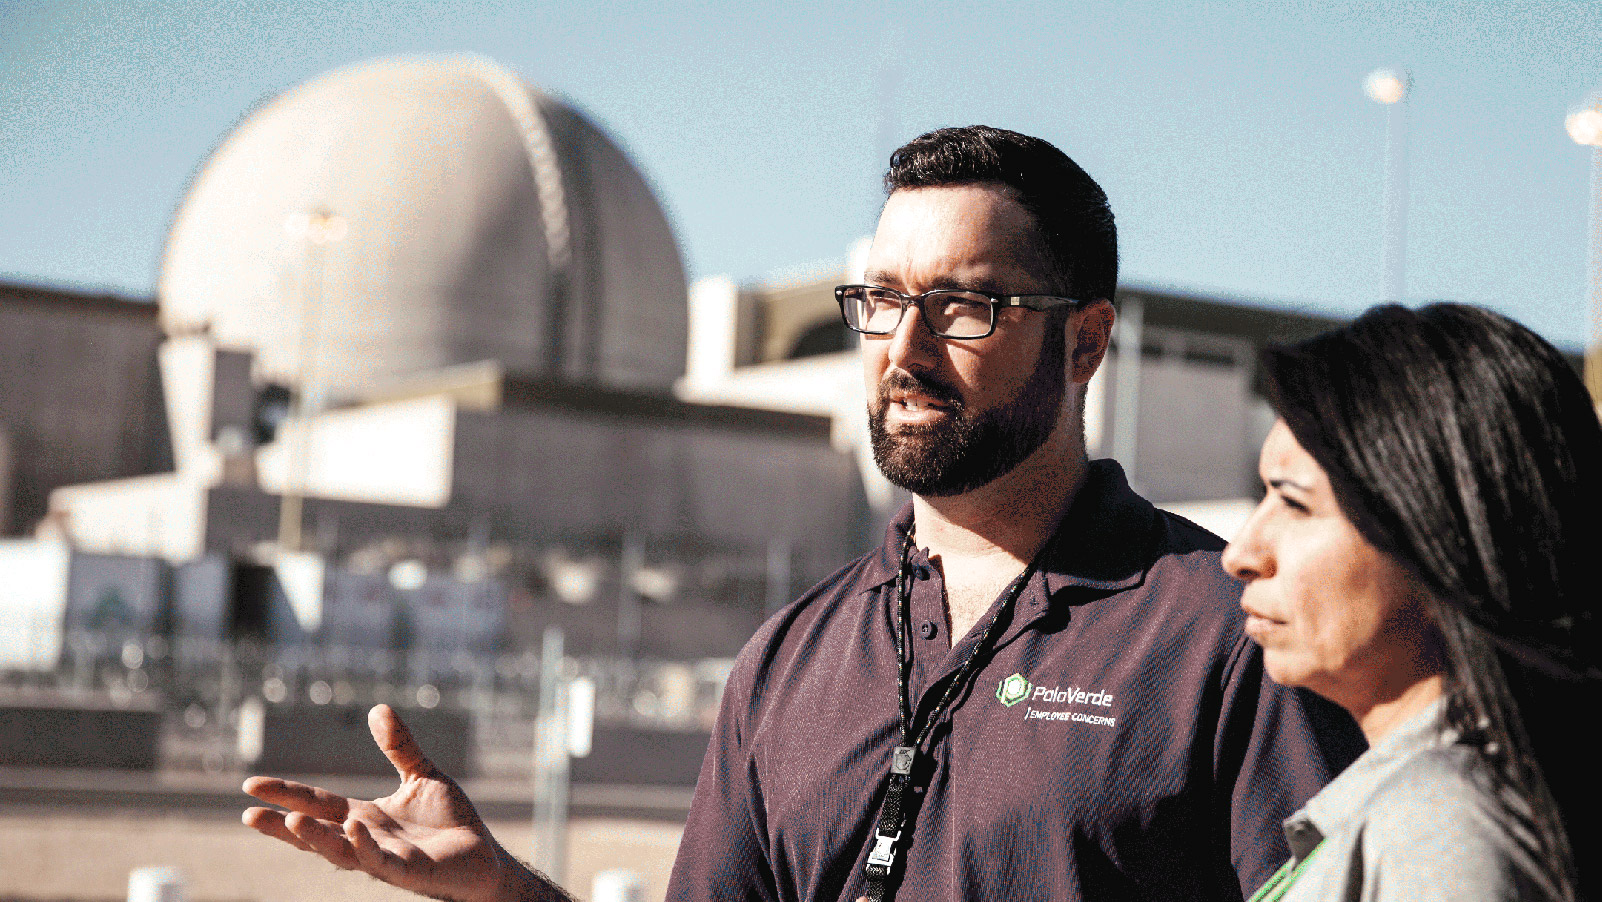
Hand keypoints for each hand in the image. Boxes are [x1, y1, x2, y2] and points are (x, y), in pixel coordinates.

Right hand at [242, 704, 567, 901]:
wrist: (483, 856)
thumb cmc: (451, 822)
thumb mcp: (421, 775)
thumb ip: (399, 747)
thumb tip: (377, 708)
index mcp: (364, 817)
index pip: (318, 804)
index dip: (286, 794)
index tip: (250, 786)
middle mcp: (366, 840)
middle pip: (316, 833)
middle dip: (282, 826)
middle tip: (249, 814)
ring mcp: (385, 858)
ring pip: (341, 851)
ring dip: (315, 838)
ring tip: (290, 820)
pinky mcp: (409, 872)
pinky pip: (381, 861)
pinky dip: (365, 846)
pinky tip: (353, 827)